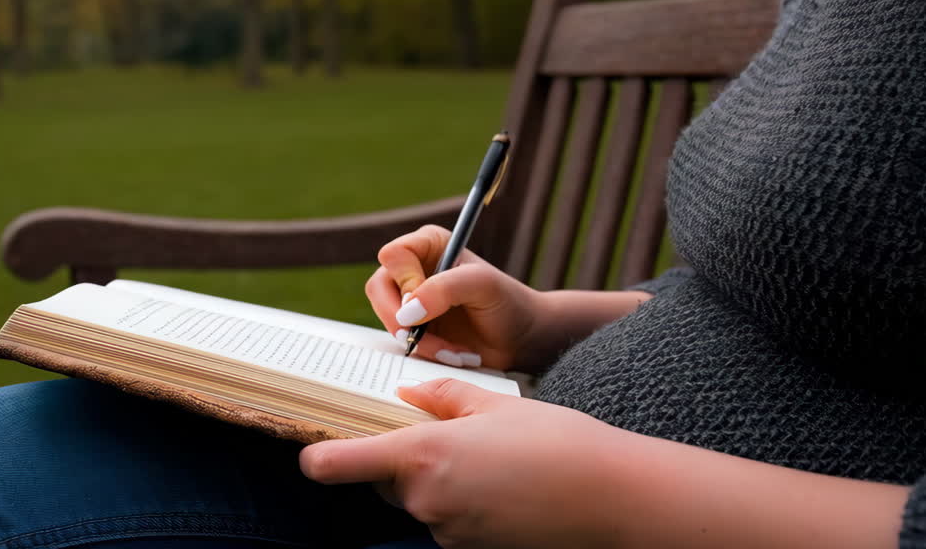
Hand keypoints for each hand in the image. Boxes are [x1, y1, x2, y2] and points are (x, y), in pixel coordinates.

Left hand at [301, 378, 628, 547]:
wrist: (614, 499)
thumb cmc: (558, 443)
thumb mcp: (495, 404)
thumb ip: (442, 397)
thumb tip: (409, 393)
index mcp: (421, 456)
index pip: (336, 464)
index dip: (317, 456)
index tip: (311, 447)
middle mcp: (426, 499)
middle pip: (384, 479)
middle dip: (402, 458)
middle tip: (444, 432)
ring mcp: (448, 530)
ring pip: (419, 499)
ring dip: (437, 480)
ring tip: (488, 457)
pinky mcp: (470, 548)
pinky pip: (448, 519)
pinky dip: (462, 501)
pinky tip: (501, 483)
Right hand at [365, 225, 551, 371]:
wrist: (521, 338)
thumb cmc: (507, 303)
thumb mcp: (482, 286)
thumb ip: (445, 289)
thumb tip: (407, 311)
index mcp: (429, 245)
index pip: (393, 256)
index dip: (405, 282)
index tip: (426, 305)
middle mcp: (414, 268)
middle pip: (378, 288)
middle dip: (399, 320)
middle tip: (421, 337)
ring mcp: (410, 299)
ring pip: (387, 318)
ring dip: (418, 341)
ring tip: (451, 350)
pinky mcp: (413, 327)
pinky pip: (399, 340)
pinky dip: (424, 352)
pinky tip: (451, 354)